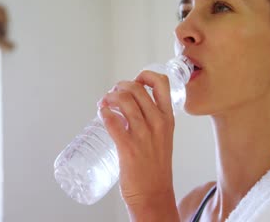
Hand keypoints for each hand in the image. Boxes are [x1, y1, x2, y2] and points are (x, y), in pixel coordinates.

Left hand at [98, 70, 178, 220]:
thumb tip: (128, 106)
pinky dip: (103, 111)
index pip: (161, 84)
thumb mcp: (163, 138)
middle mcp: (158, 123)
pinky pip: (112, 121)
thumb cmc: (156, 167)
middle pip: (137, 89)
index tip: (136, 80)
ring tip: (105, 102)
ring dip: (110, 97)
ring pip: (124, 100)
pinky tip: (101, 112)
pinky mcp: (127, 147)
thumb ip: (152, 120)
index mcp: (168, 119)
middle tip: (113, 92)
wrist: (154, 194)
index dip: (145, 75)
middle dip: (120, 86)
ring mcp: (143, 135)